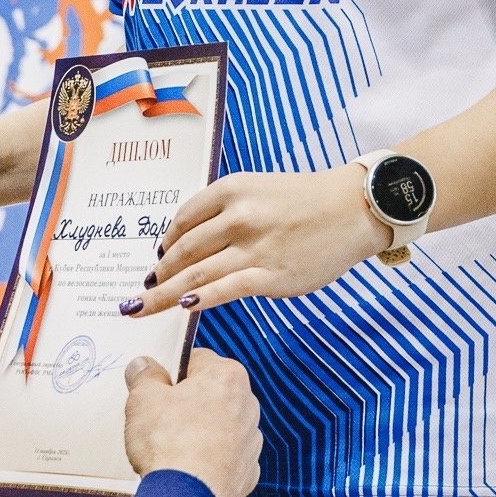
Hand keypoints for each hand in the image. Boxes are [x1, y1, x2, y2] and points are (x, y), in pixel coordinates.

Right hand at [123, 348, 261, 496]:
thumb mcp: (143, 398)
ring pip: (218, 426)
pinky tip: (185, 468)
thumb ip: (145, 375)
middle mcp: (248, 405)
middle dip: (186, 402)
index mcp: (227, 376)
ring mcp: (250, 442)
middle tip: (158, 417)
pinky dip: (207, 459)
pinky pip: (223, 457)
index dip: (171, 372)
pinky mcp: (247, 473)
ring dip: (198, 431)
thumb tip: (143, 366)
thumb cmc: (168, 442)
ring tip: (170, 447)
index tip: (155, 388)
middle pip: (210, 393)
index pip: (196, 360)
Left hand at [133, 169, 386, 315]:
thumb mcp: (258, 189)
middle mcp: (237, 216)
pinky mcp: (270, 276)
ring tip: (143, 306)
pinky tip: (180, 307)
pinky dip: (199, 300)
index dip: (165, 243)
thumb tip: (192, 244)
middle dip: (159, 273)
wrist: (353, 208)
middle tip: (142, 290)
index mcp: (230, 190)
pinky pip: (225, 290)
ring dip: (164, 293)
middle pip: (183, 250)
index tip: (158, 259)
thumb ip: (225, 212)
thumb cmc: (305, 200)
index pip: (183, 220)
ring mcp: (253, 247)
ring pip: (196, 274)